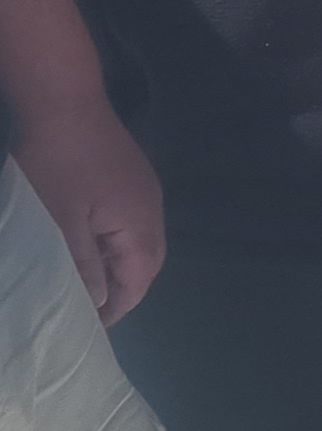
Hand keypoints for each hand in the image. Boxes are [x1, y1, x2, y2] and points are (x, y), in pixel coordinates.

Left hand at [12, 104, 163, 324]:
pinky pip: (133, 223)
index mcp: (140, 224)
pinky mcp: (133, 177)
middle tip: (88, 310)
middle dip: (123, 291)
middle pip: (148, 263)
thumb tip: (99, 302)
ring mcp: (145, 190)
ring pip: (141, 243)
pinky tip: (93, 244)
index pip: (138, 280)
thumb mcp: (61, 222)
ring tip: (88, 282)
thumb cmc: (59, 165)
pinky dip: (118, 245)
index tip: (87, 326)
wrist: (66, 103)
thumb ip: (83, 264)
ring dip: (120, 267)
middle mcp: (152, 209)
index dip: (116, 308)